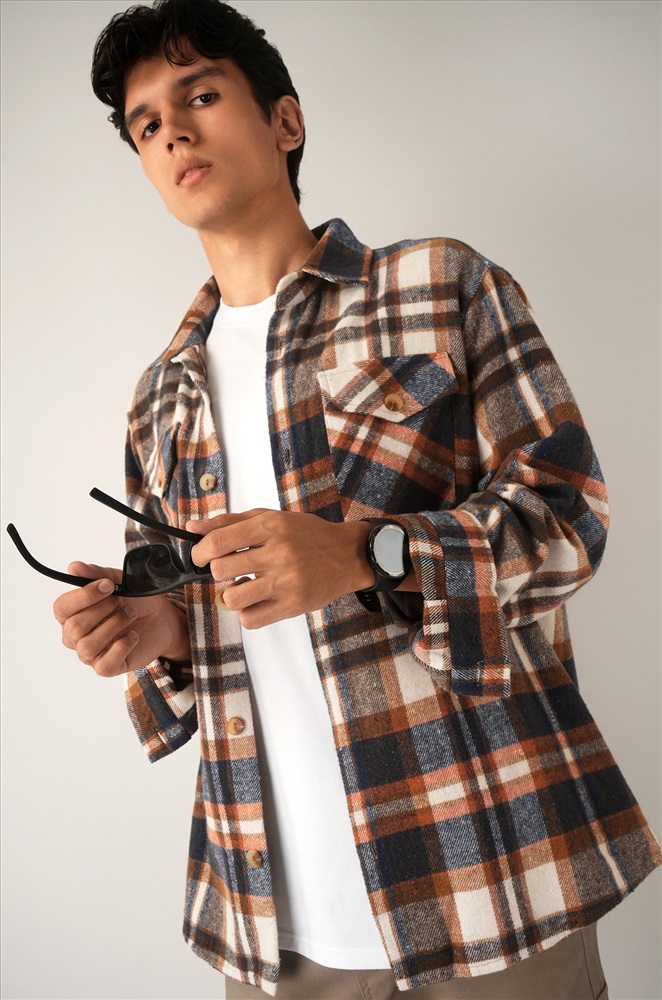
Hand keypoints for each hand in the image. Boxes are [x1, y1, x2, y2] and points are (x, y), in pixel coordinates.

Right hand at [53, 561, 190, 677]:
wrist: (161, 618)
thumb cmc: (135, 600)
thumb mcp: (119, 581)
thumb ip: (95, 574)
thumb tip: (74, 567)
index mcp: (72, 613)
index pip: (61, 608)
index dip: (84, 596)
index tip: (109, 585)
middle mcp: (74, 636)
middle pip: (75, 627)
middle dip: (104, 610)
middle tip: (123, 602)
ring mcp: (89, 654)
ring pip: (88, 646)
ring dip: (115, 626)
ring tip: (130, 615)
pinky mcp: (106, 667)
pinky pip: (104, 664)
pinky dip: (122, 646)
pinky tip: (132, 635)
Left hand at [186, 509, 373, 628]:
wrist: (348, 555)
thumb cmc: (306, 535)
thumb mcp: (270, 518)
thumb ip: (230, 522)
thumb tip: (192, 527)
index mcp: (270, 526)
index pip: (218, 542)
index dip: (199, 552)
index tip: (201, 557)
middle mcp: (278, 552)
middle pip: (221, 570)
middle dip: (218, 572)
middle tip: (229, 570)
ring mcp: (286, 581)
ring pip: (232, 598)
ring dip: (231, 594)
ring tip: (244, 585)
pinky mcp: (293, 605)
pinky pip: (251, 619)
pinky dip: (247, 613)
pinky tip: (257, 600)